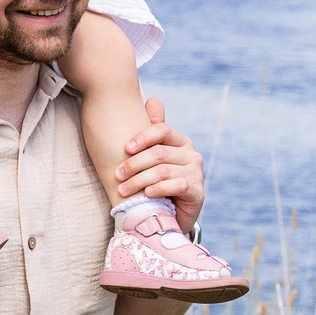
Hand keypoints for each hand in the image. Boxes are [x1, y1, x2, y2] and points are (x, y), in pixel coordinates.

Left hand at [113, 99, 203, 233]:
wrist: (172, 214)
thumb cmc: (158, 181)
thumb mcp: (152, 156)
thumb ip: (151, 131)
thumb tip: (153, 100)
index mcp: (181, 141)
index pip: (162, 129)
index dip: (143, 136)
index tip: (125, 148)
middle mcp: (192, 154)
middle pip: (160, 152)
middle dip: (135, 164)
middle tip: (118, 174)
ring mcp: (196, 173)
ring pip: (164, 171)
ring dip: (140, 180)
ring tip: (124, 190)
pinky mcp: (197, 192)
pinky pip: (177, 186)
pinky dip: (158, 189)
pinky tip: (146, 194)